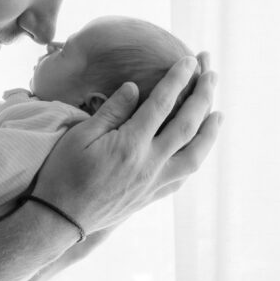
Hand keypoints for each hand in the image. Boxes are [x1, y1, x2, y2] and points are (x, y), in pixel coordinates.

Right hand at [33, 54, 220, 234]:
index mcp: (131, 144)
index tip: (189, 61)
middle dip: (203, 96)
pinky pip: (182, 176)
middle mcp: (150, 164)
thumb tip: (135, 88)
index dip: (178, 79)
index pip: (162, 104)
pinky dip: (195, 159)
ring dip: (210, 132)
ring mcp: (154, 183)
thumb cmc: (63, 173)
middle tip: (212, 74)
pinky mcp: (151, 196)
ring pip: (194, 155)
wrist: (60, 219)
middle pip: (187, 125)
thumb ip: (111, 111)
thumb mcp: (80, 136)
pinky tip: (198, 149)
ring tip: (219, 113)